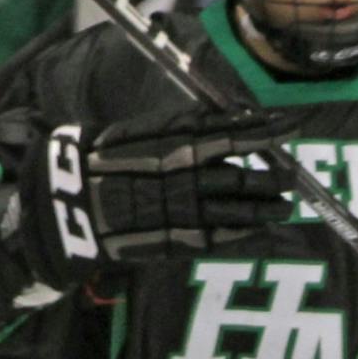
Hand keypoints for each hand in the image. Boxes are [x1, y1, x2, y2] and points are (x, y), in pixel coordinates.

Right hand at [17, 105, 292, 284]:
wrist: (64, 203)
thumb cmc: (100, 160)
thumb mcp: (136, 132)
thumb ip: (178, 128)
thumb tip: (224, 118)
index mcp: (165, 142)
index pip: (224, 133)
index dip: (259, 131)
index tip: (289, 126)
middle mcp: (176, 174)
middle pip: (236, 174)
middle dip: (269, 175)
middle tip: (293, 175)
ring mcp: (176, 209)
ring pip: (233, 208)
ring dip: (264, 207)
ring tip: (287, 206)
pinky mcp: (171, 240)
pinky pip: (216, 238)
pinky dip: (242, 234)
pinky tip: (263, 230)